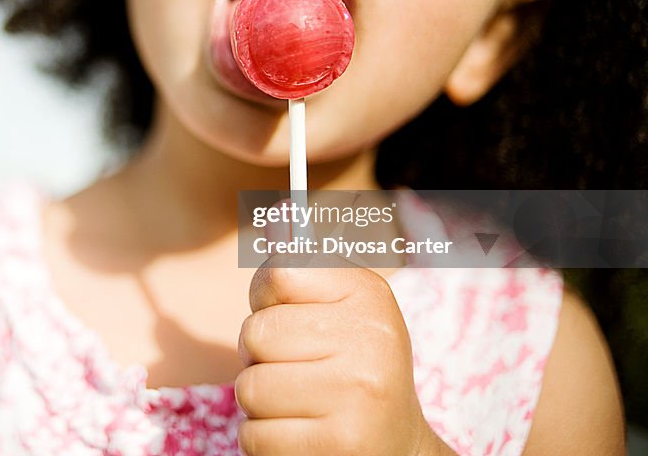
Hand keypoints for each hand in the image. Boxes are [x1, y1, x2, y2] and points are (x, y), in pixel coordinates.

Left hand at [235, 254, 450, 455]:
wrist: (398, 448)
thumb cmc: (351, 367)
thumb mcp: (338, 307)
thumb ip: (299, 264)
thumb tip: (276, 214)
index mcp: (370, 296)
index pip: (278, 275)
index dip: (266, 300)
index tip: (289, 317)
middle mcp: (372, 342)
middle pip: (253, 335)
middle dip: (260, 358)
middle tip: (296, 371)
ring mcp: (358, 398)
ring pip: (249, 389)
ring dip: (260, 404)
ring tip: (300, 405)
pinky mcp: (341, 447)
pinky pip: (254, 436)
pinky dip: (265, 442)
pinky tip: (302, 436)